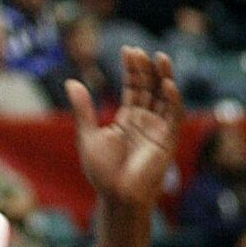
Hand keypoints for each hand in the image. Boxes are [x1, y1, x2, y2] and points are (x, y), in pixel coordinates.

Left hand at [69, 49, 182, 210]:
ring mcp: (158, 128)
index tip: (128, 50)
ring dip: (164, 77)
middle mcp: (146, 120)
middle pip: (150, 87)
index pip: (134, 87)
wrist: (117, 196)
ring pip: (165, 97)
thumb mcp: (88, 135)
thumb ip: (84, 109)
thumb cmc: (102, 172)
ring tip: (160, 57)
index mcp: (128, 118)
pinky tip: (167, 84)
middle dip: (147, 69)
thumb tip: (71, 82)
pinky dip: (173, 99)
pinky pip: (174, 115)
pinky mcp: (168, 139)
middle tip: (140, 51)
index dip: (132, 69)